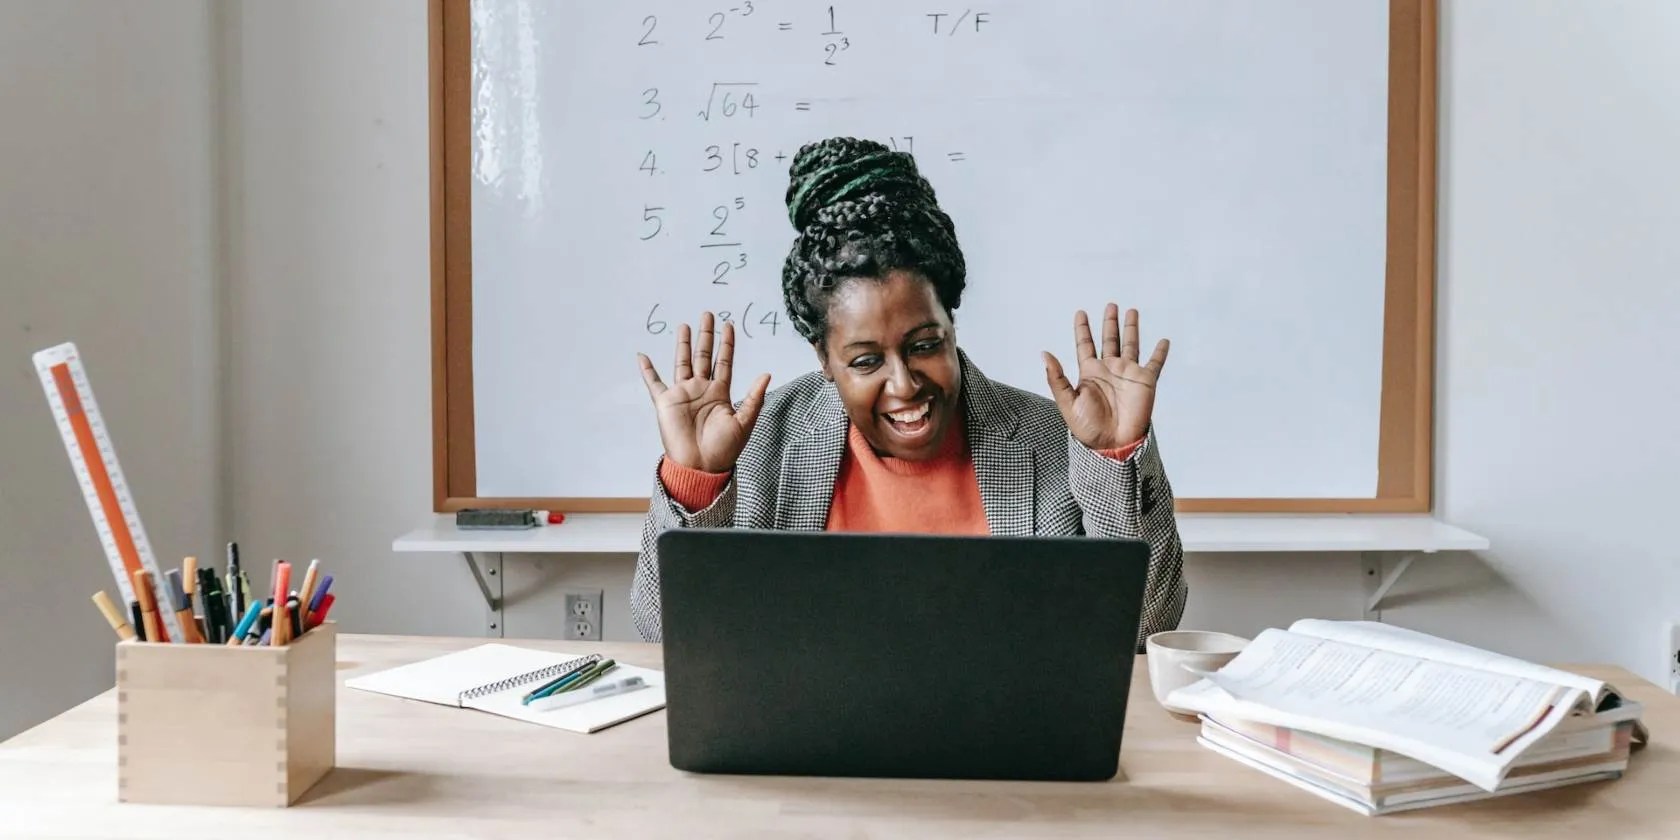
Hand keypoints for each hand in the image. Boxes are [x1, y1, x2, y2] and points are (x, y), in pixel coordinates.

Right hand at [637, 312, 771, 472]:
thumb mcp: (744, 422)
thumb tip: (766, 374)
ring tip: (684, 325)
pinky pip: (654, 383)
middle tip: (708, 314)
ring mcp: (683, 394)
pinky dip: (647, 370)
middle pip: (703, 356)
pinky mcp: (666, 403)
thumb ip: (754, 398)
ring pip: (682, 362)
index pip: (724, 362)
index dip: (727, 344)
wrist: (700, 467)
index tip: (729, 325)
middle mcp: (701, 390)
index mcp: (720, 394)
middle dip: (706, 336)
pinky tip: (642, 357)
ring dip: (683, 344)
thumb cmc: (724, 450)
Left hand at [1043, 304, 1168, 450]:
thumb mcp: (1067, 402)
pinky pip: (1155, 363)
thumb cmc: (1088, 428)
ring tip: (1131, 311)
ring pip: (1130, 344)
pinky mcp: (1145, 381)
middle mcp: (1109, 370)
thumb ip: (1056, 378)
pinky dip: (1160, 352)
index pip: (1085, 345)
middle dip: (1109, 322)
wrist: (1112, 444)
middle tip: (1110, 305)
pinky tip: (1163, 341)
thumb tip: (1044, 353)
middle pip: (1109, 339)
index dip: (1082, 329)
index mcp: (1090, 373)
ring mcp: (1128, 374)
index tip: (1081, 312)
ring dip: (1131, 328)